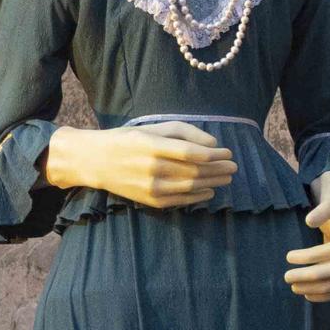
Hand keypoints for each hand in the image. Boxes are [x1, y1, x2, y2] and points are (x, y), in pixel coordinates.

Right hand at [45, 120, 235, 209]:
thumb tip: (211, 144)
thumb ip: (183, 132)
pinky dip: (198, 197)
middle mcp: (152, 168)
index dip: (214, 154)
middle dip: (218, 170)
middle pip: (194, 172)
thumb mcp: (153, 127)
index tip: (227, 152)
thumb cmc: (128, 140)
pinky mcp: (149, 200)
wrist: (95, 161)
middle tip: (233, 167)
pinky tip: (210, 191)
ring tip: (227, 178)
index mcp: (152, 145)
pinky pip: (180, 201)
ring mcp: (150, 187)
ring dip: (213, 183)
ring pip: (190, 187)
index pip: (191, 153)